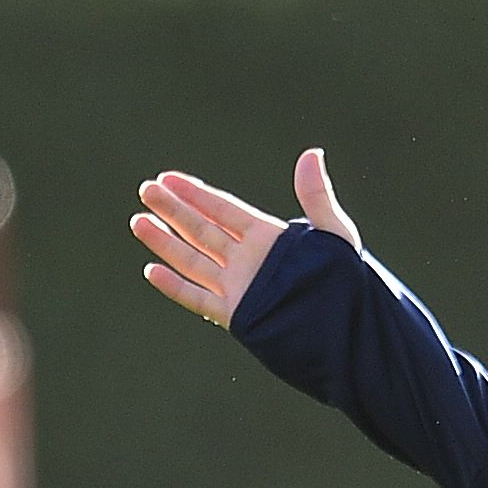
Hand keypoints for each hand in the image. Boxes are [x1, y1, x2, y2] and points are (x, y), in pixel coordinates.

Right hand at [130, 151, 360, 329]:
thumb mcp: (335, 235)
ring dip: (165, 242)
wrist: (348, 334)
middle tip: (146, 190)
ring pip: (193, 260)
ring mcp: (240, 288)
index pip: (223, 210)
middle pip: (201, 229)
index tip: (169, 178)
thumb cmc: (348, 285)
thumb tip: (311, 153)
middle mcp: (248, 261)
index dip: (196, 193)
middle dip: (173, 210)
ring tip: (138, 222)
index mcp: (268, 238)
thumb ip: (317, 197)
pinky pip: (198, 298)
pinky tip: (152, 271)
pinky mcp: (237, 316)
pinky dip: (175, 287)